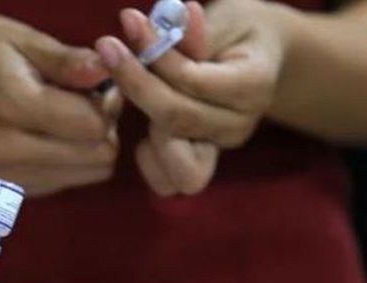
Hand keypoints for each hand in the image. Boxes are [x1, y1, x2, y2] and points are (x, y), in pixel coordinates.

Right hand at [0, 15, 122, 195]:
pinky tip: (52, 134)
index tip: (96, 83)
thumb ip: (67, 61)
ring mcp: (6, 177)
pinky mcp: (10, 191)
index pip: (91, 125)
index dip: (106, 101)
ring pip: (89, 173)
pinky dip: (73, 159)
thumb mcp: (23, 39)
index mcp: (9, 106)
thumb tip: (107, 73)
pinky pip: (70, 182)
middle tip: (86, 100)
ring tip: (67, 116)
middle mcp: (5, 151)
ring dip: (90, 145)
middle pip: (96, 156)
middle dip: (103, 127)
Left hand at [96, 0, 288, 194]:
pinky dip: (149, 161)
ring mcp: (219, 148)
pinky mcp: (200, 161)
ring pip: (180, 170)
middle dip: (137, 84)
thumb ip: (194, 30)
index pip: (193, 81)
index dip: (154, 54)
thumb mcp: (223, 17)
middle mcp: (238, 125)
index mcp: (252, 86)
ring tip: (133, 100)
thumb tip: (173, 16)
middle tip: (109, 49)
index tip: (128, 21)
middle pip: (178, 121)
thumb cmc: (235, 30)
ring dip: (149, 137)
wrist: (256, 56)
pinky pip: (168, 182)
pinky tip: (140, 129)